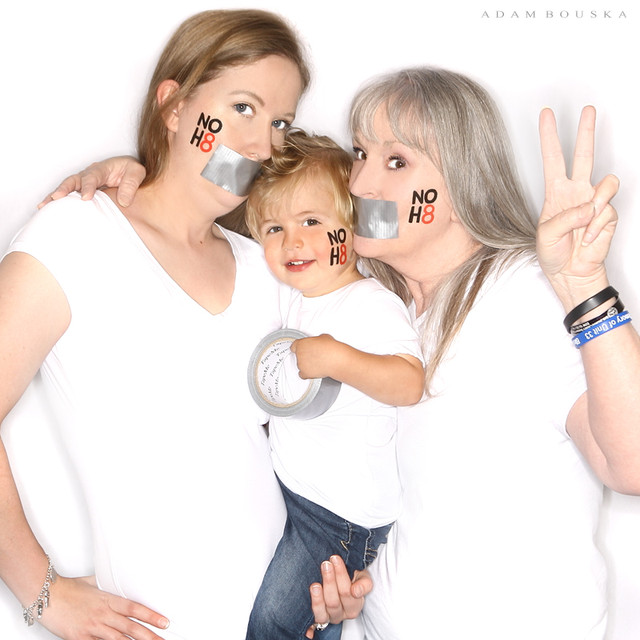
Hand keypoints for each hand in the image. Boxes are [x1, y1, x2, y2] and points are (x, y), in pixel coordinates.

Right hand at [38, 156, 145, 208]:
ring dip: (55, 196)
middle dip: (64, 189)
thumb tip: (124, 201)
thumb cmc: (132, 171)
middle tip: (56, 198)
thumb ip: (131, 185)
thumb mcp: (137, 173)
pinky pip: (68, 195)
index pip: (92, 177)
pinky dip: (57, 201)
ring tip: (44, 206)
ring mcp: (83, 182)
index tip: (86, 198)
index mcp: (102, 168)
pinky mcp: (82, 190)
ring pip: (67, 187)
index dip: (88, 187)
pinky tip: (47, 209)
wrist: (130, 172)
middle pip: (73, 180)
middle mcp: (89, 174)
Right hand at [41, 574, 168, 639]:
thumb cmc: (68, 588)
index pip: (135, 609)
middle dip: (149, 635)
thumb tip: (116, 582)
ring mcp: (91, 628)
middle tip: (162, 639)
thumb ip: (107, 585)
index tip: (164, 622)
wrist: (47, 595)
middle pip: (130, 628)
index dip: (151, 616)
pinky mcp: (79, 638)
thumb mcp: (93, 582)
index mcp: (108, 600)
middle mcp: (102, 615)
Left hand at [290, 335, 342, 379]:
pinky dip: (306, 374)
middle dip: (305, 356)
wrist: (334, 359)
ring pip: (301, 365)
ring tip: (317, 363)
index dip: (298, 348)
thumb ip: (317, 341)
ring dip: (307, 365)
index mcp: (301, 344)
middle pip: (298, 356)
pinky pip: (302, 375)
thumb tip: (320, 342)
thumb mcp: (323, 337)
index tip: (301, 349)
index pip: (294, 346)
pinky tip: (312, 371)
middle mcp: (299, 354)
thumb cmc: (330, 348)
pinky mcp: (305, 373)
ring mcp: (301, 364)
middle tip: (314, 356)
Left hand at [305, 556, 372, 637]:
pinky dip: (316, 602)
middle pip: (338, 599)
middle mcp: (346, 613)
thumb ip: (364, 583)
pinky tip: (313, 588)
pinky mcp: (323, 618)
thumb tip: (356, 591)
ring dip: (322, 592)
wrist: (340, 582)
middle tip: (326, 564)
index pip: (350, 591)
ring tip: (317, 580)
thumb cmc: (353, 579)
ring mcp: (334, 616)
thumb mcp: (362, 577)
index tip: (335, 558)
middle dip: (330, 580)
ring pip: (329, 605)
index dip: (341, 574)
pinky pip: (319, 615)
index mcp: (357, 604)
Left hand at [537, 106, 618, 306]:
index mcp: (555, 192)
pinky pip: (606, 210)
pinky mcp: (608, 214)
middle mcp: (575, 192)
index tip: (546, 115)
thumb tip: (588, 206)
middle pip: (583, 155)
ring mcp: (593, 202)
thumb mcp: (545, 235)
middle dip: (586, 131)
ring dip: (596, 201)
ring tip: (584, 221)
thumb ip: (564, 218)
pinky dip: (596, 226)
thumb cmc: (553, 254)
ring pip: (606, 182)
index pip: (552, 159)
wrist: (571, 273)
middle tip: (589, 109)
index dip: (549, 136)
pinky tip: (588, 237)